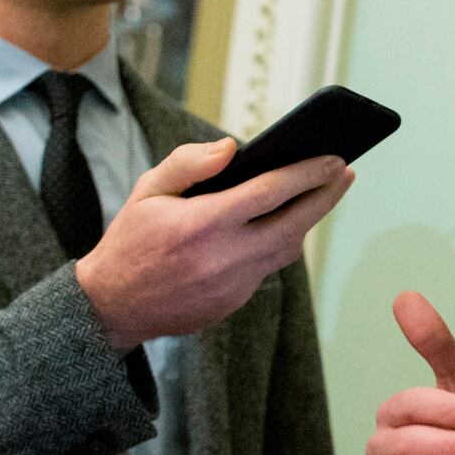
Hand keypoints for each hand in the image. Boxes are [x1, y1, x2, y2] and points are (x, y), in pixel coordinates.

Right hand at [76, 140, 353, 348]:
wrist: (111, 307)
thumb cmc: (130, 240)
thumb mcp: (148, 190)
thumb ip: (189, 163)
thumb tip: (233, 147)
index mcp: (202, 224)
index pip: (271, 192)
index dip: (307, 173)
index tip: (334, 157)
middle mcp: (224, 257)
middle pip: (294, 223)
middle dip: (325, 195)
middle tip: (344, 172)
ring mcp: (232, 285)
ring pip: (287, 249)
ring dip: (307, 220)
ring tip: (320, 193)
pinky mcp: (234, 303)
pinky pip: (267, 268)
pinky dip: (279, 243)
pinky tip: (284, 223)